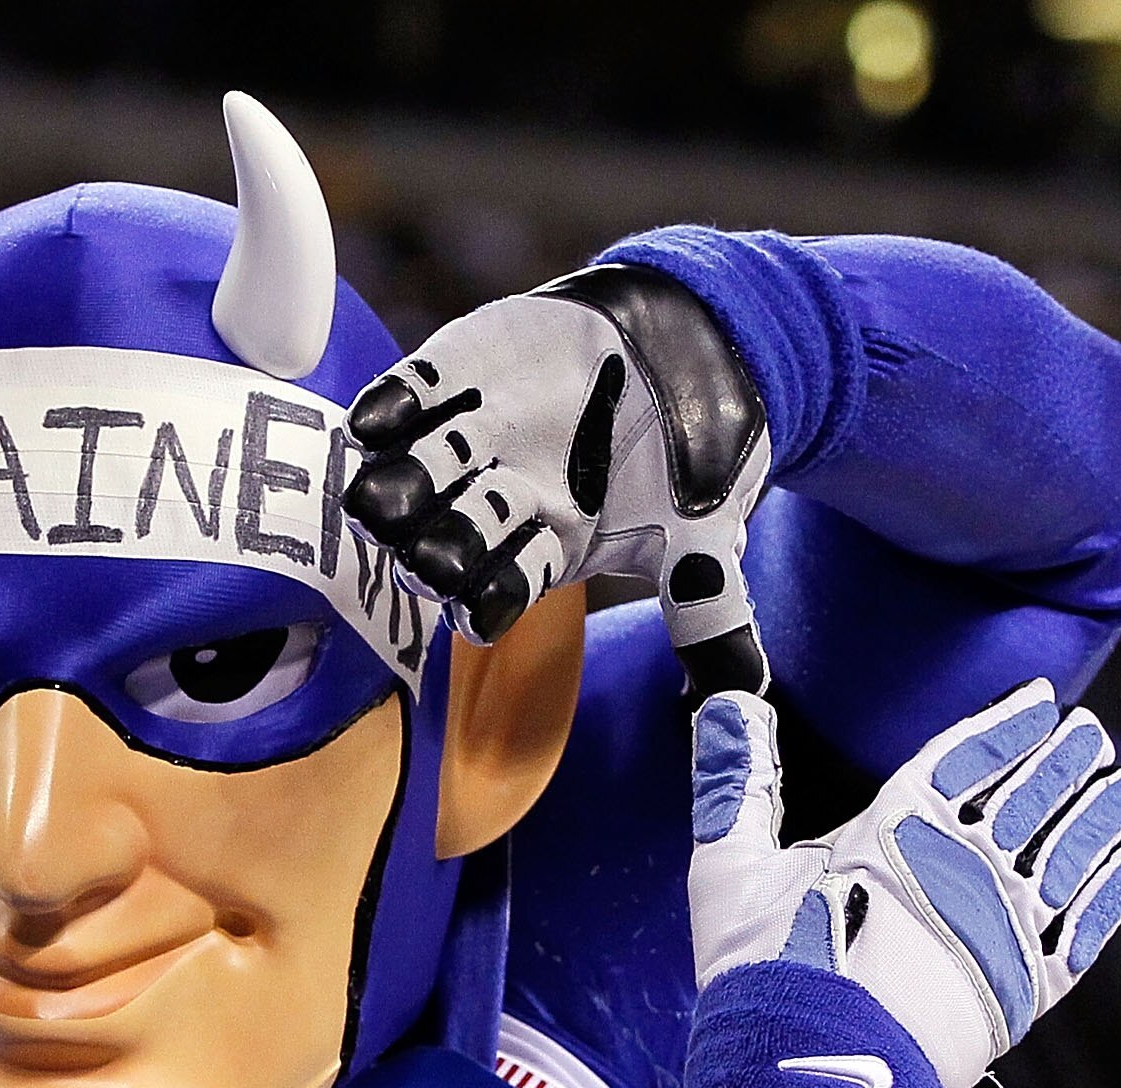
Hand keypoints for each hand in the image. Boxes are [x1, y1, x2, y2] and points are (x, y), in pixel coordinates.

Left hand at [343, 264, 774, 691]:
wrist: (688, 342)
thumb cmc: (689, 450)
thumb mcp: (708, 538)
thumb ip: (713, 620)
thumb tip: (743, 711)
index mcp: (542, 549)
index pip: (498, 591)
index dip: (484, 602)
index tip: (477, 614)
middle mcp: (493, 503)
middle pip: (443, 541)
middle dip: (432, 552)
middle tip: (429, 559)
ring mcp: (467, 440)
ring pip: (410, 475)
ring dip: (392, 490)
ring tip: (377, 499)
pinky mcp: (451, 376)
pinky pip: (403, 397)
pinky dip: (386, 408)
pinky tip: (377, 422)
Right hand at [688, 683, 1120, 1087]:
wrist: (810, 1086)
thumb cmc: (763, 976)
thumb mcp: (730, 871)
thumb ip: (736, 782)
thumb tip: (721, 697)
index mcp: (899, 833)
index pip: (968, 757)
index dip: (1009, 724)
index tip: (1040, 698)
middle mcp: (968, 871)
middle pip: (1032, 796)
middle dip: (1066, 759)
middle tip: (1094, 734)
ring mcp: (1005, 931)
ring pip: (1072, 855)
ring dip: (1103, 815)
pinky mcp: (1025, 991)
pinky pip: (1085, 929)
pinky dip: (1112, 893)